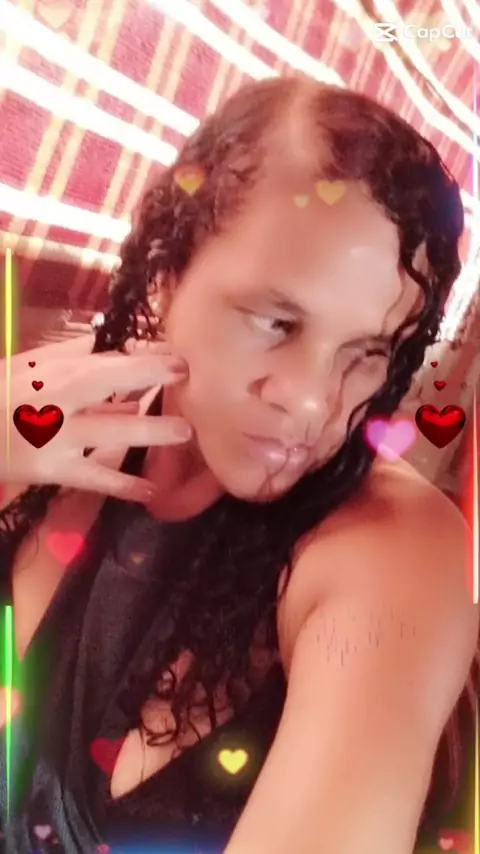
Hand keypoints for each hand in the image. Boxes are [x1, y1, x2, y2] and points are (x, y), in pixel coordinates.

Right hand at [0, 334, 191, 501]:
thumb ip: (74, 356)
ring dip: (147, 431)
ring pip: (105, 433)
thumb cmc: (3, 395)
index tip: (177, 356)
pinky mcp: (53, 472)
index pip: (101, 358)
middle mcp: (55, 403)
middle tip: (188, 376)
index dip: (139, 357)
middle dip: (145, 376)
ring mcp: (56, 439)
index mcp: (52, 374)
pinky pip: (93, 479)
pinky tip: (151, 490)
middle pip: (102, 383)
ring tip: (184, 433)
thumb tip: (124, 350)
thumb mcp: (31, 367)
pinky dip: (122, 485)